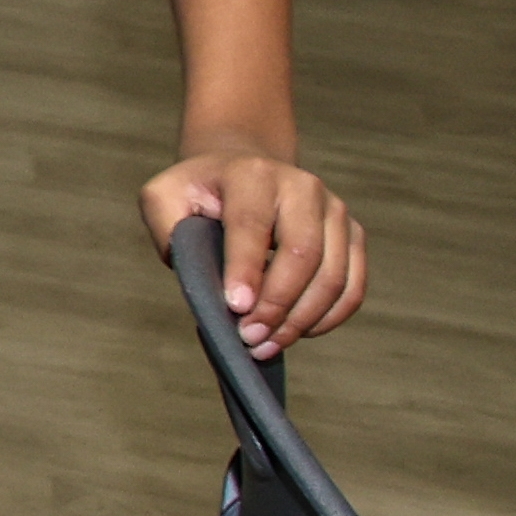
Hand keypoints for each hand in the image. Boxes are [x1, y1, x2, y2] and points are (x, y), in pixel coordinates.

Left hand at [141, 147, 364, 356]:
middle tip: (249, 338)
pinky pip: (352, 285)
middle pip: (304, 253)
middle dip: (277, 304)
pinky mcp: (351, 235)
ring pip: (333, 275)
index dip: (246, 269)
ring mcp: (334, 210)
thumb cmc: (198, 193)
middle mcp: (302, 187)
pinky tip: (298, 333)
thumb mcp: (163, 197)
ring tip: (267, 345)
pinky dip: (328, 316)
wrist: (243, 170)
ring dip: (302, 319)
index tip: (236, 308)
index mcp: (252, 175)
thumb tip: (197, 275)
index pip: (252, 225)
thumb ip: (167, 229)